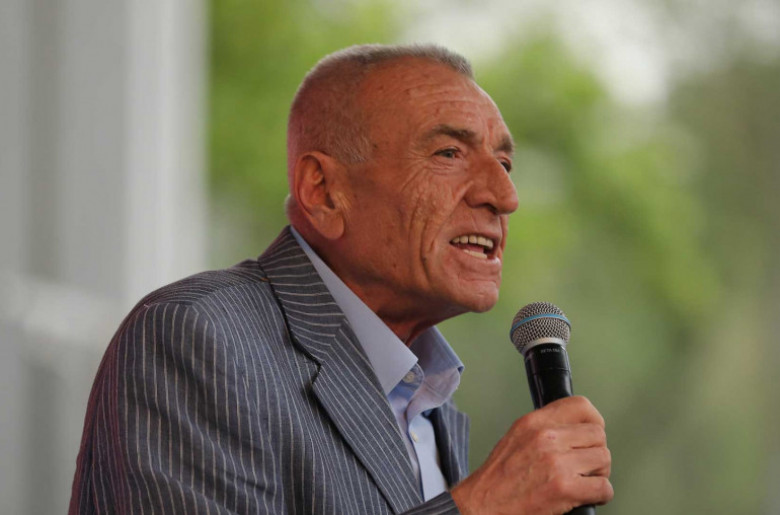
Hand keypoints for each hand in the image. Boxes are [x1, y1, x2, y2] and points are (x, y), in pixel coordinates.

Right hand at [450, 396, 612, 514]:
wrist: (483, 504)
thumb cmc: (498, 478)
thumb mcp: (516, 437)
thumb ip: (544, 428)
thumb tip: (572, 428)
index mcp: (534, 422)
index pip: (580, 405)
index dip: (594, 420)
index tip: (593, 431)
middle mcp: (546, 437)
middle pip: (598, 434)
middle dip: (596, 451)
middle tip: (585, 464)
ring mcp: (557, 462)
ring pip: (604, 459)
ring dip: (598, 473)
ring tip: (584, 480)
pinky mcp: (564, 488)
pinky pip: (603, 487)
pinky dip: (600, 495)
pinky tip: (585, 496)